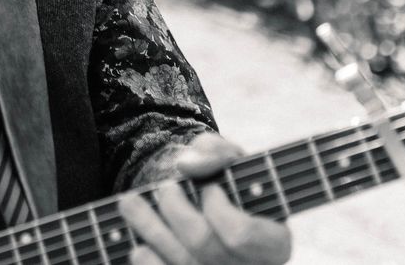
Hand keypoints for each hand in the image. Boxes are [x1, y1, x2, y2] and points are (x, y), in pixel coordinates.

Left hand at [119, 134, 291, 263]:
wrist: (195, 203)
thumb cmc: (217, 180)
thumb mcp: (222, 156)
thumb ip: (214, 151)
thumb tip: (187, 165)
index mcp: (274, 243)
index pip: (241, 234)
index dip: (217, 208)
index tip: (208, 188)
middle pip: (204, 246)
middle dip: (176, 210)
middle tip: (165, 188)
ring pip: (181, 262)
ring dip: (149, 228)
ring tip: (129, 201)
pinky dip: (146, 259)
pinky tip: (138, 243)